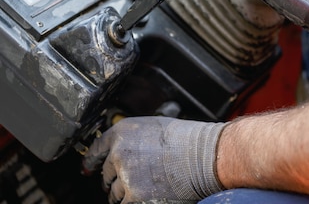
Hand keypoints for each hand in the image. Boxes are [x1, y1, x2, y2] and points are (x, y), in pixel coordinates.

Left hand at [83, 116, 225, 203]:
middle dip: (116, 179)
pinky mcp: (134, 196)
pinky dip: (135, 202)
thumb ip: (132, 139)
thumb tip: (121, 153)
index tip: (87, 169)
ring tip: (149, 186)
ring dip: (126, 193)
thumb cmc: (187, 140)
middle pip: (105, 175)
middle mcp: (119, 153)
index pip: (95, 149)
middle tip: (136, 179)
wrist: (204, 155)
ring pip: (114, 194)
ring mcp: (125, 176)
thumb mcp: (153, 128)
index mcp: (122, 133)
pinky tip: (150, 195)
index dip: (90, 162)